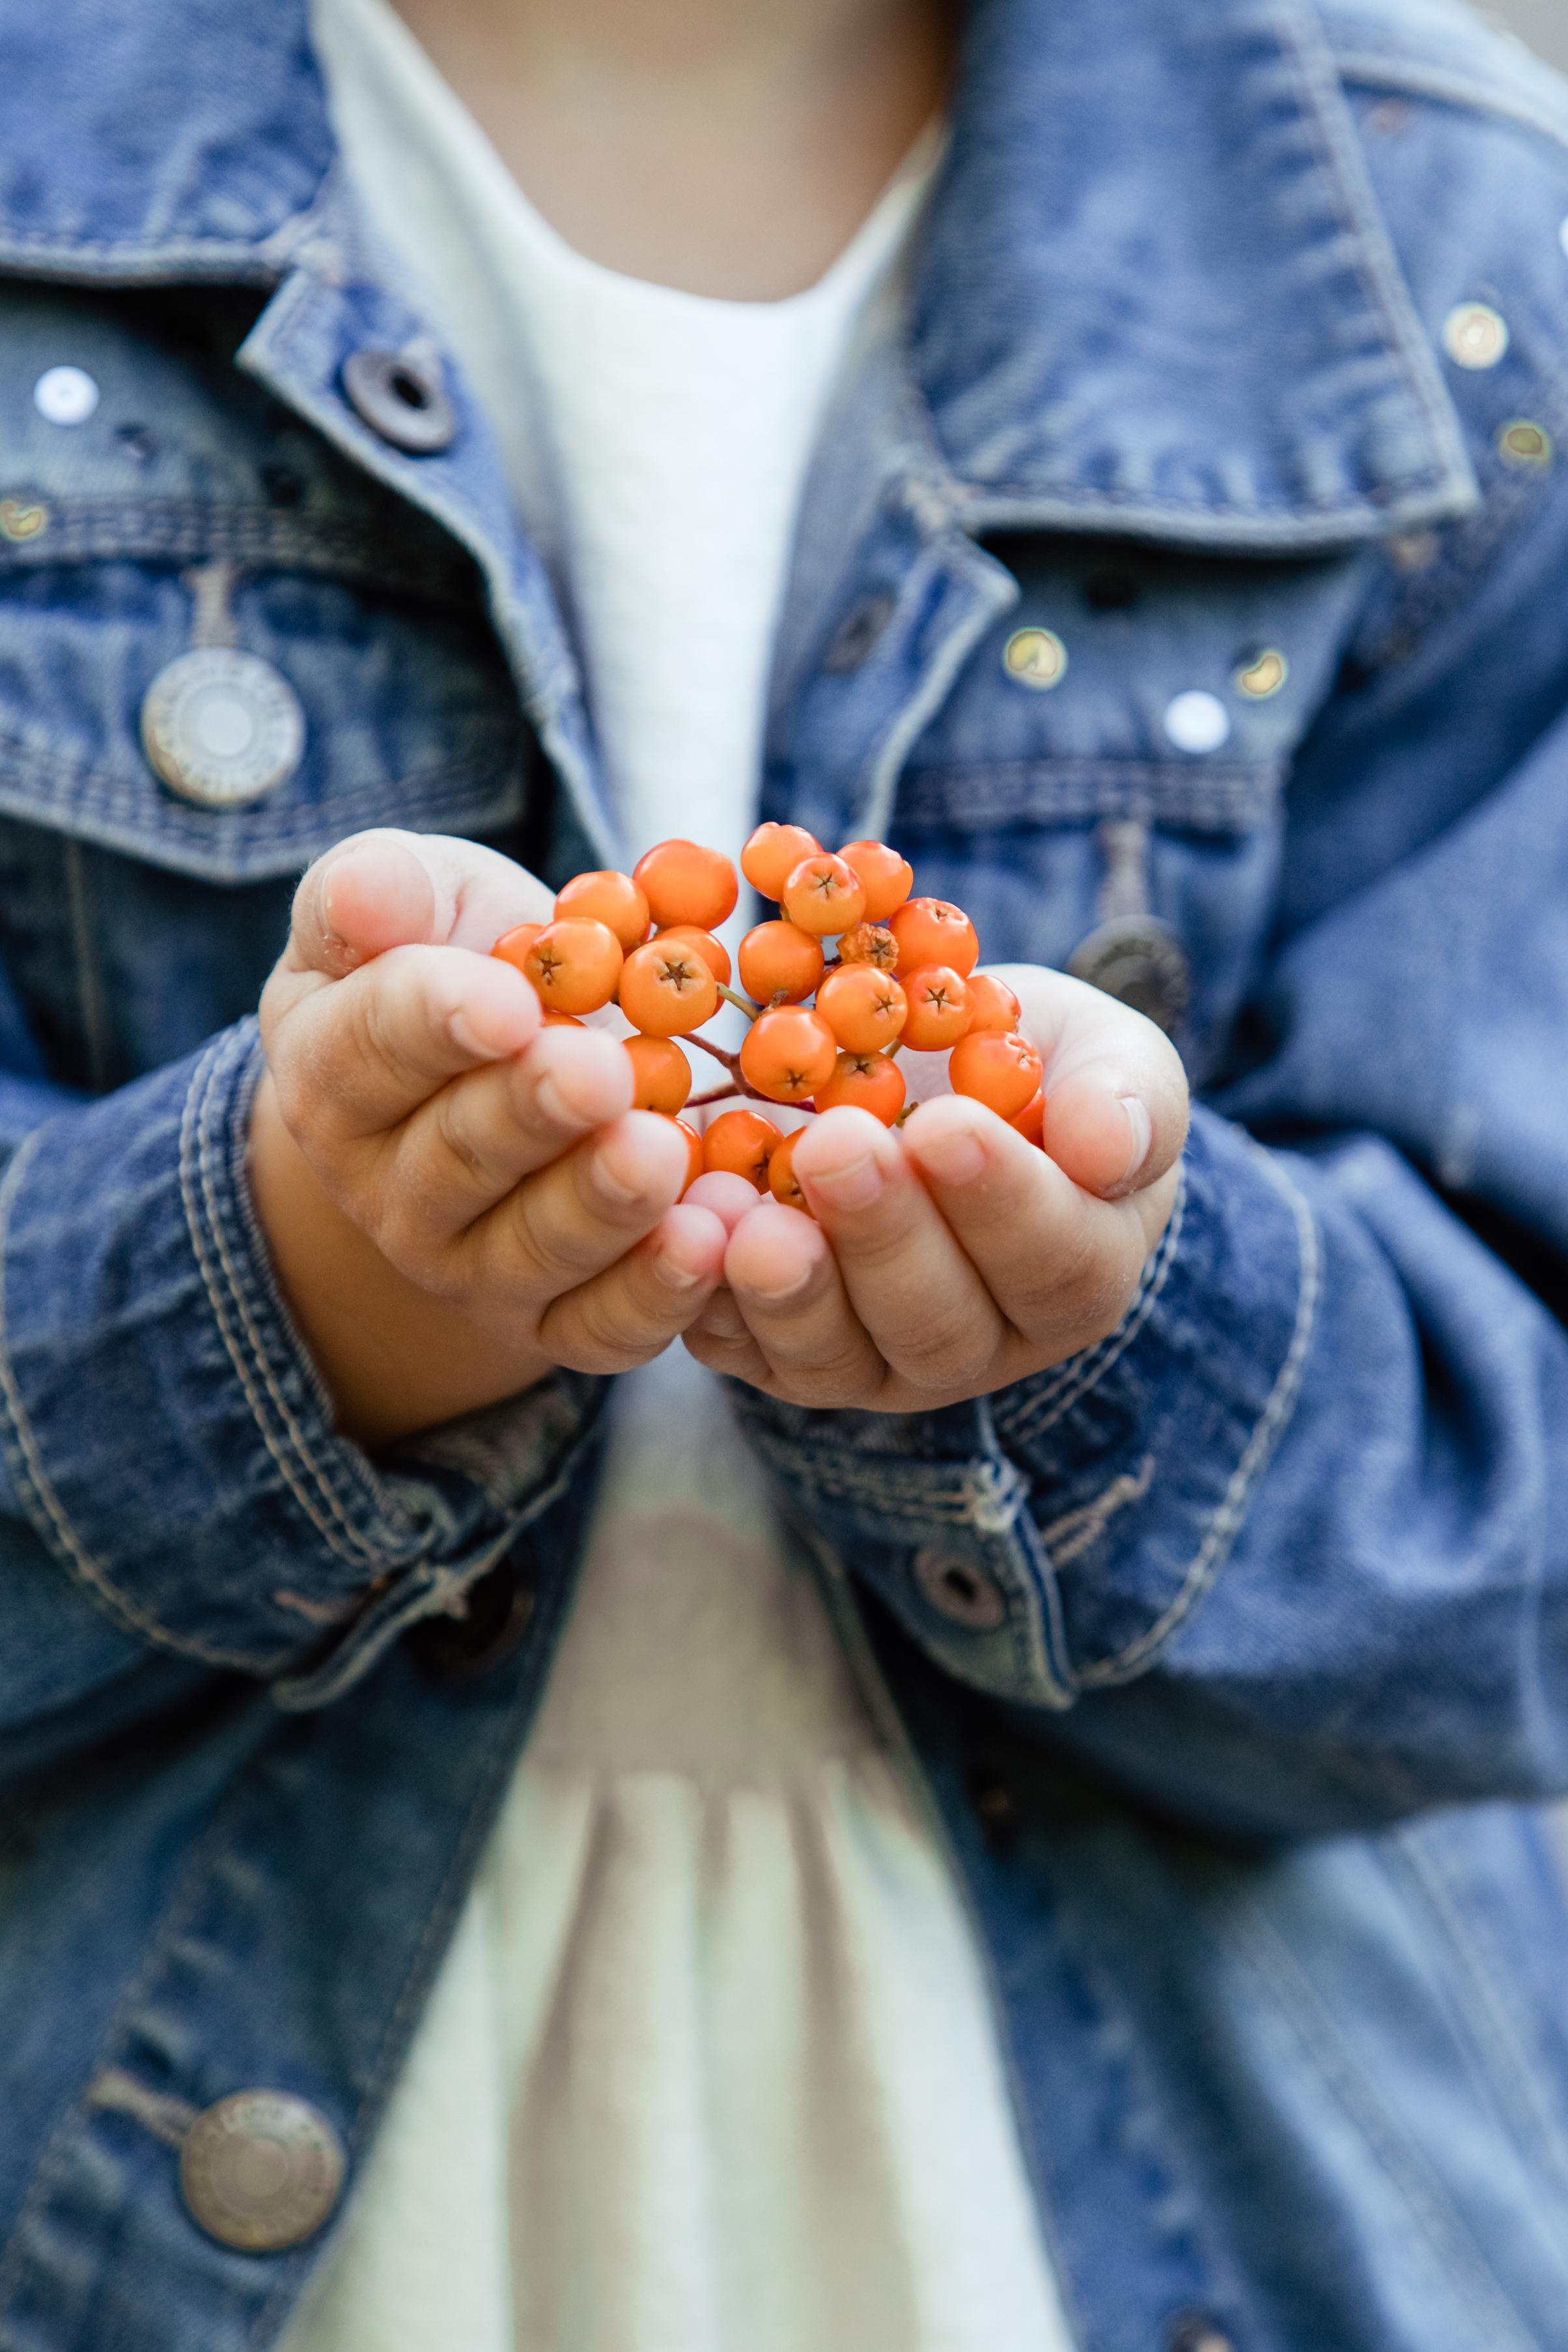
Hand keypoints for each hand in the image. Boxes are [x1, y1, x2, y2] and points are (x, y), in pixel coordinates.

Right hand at [253, 830, 727, 1444]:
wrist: (523, 1065)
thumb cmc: (470, 956)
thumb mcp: (421, 896)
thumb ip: (385, 887)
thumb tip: (364, 890)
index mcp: (335, 1075)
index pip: (374, 1049)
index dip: (438, 1022)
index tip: (508, 1001)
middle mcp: (389, 1193)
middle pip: (457, 1158)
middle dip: (530, 1115)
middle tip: (596, 1074)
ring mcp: (473, 1269)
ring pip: (533, 1248)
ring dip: (601, 1204)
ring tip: (660, 1154)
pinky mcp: (559, 1323)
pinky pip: (601, 1327)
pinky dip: (656, 1295)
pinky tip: (709, 1242)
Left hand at [683, 966, 1187, 1410]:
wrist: (928, 1082)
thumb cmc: (1033, 1065)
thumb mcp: (1101, 1051)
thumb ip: (1125, 1095)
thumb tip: (1108, 1148)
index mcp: (1075, 1272)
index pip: (1052, 1260)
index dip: (1002, 1201)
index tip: (948, 1125)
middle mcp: (977, 1341)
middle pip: (936, 1323)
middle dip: (882, 1236)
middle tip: (834, 1146)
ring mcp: (872, 1361)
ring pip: (832, 1357)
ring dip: (786, 1289)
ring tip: (743, 1215)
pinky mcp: (777, 1355)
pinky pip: (736, 1346)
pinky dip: (701, 1296)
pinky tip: (680, 1229)